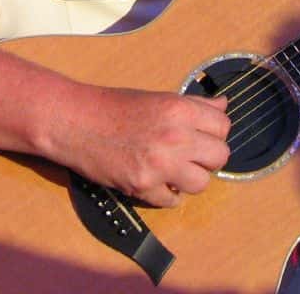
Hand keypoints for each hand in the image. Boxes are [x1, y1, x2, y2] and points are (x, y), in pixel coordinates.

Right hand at [62, 87, 230, 208]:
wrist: (76, 122)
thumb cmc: (114, 107)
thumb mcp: (159, 98)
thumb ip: (194, 105)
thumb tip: (223, 105)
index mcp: (180, 110)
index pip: (224, 126)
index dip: (215, 132)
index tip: (203, 135)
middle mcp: (175, 137)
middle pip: (220, 156)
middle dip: (208, 157)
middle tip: (192, 155)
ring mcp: (159, 164)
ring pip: (202, 183)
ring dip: (190, 179)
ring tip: (176, 171)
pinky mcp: (143, 186)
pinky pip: (173, 201)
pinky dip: (167, 195)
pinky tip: (157, 182)